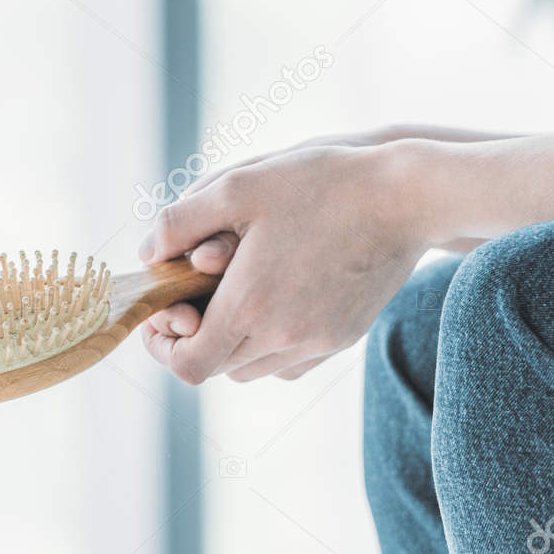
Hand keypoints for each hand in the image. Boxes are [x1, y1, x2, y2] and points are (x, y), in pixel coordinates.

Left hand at [137, 142, 428, 383]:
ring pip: (253, 369)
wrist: (406, 197)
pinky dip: (269, 346)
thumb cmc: (322, 183)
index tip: (164, 313)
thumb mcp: (240, 185)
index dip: (165, 347)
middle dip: (196, 338)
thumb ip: (181, 221)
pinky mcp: (343, 338)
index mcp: (250, 305)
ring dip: (231, 344)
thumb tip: (148, 254)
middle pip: (217, 368)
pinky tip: (272, 304)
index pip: (188, 365)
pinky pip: (291, 363)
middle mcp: (283, 337)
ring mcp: (317, 343)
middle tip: (190, 298)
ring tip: (230, 298)